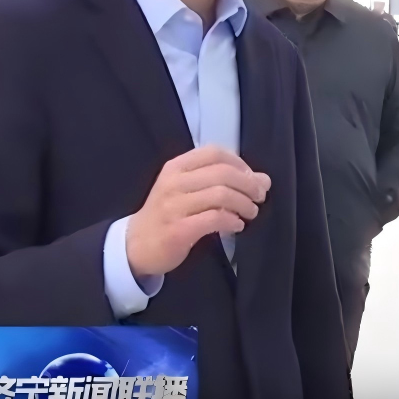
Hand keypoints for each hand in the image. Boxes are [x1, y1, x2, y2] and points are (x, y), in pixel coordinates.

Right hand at [126, 145, 268, 277]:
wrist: (135, 246)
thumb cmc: (166, 215)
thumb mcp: (188, 191)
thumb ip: (222, 181)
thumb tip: (264, 179)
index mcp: (176, 167)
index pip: (214, 153)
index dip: (240, 163)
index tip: (252, 177)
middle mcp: (174, 183)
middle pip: (223, 173)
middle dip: (249, 184)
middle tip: (259, 196)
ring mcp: (174, 206)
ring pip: (221, 194)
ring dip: (244, 203)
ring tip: (250, 212)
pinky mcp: (178, 230)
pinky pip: (214, 218)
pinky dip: (232, 220)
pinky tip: (237, 225)